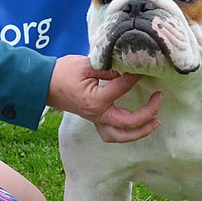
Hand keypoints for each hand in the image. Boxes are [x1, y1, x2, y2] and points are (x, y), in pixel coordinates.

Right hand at [46, 55, 162, 142]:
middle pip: (129, 123)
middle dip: (148, 114)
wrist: (42, 83)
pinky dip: (125, 132)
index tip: (144, 66)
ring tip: (155, 122)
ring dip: (140, 131)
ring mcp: (94, 120)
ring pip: (120, 135)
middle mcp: (97, 115)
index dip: (136, 75)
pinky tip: (136, 124)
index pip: (124, 87)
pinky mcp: (92, 119)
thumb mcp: (86, 64)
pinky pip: (111, 133)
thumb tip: (129, 68)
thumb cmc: (62, 72)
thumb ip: (109, 68)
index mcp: (97, 101)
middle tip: (159, 99)